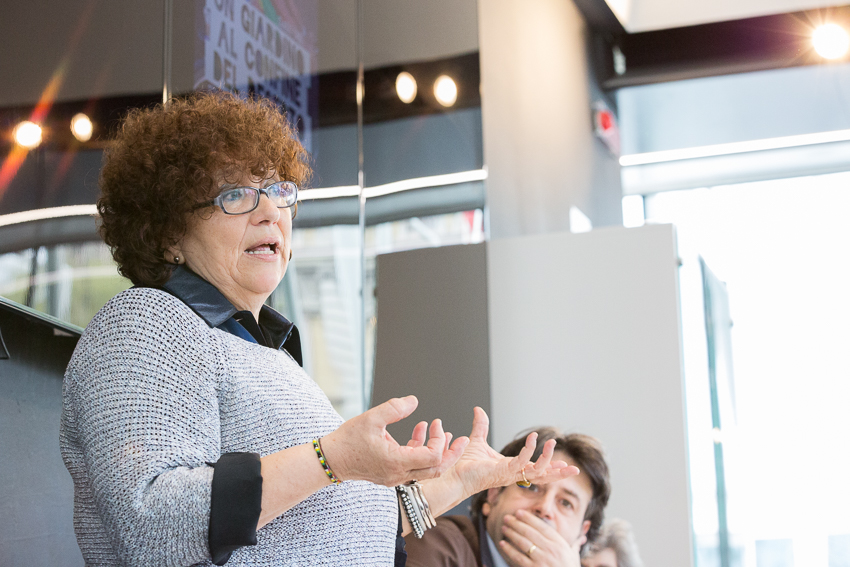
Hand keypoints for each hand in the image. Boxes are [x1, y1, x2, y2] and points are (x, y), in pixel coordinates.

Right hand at [320, 395, 468, 485]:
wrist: (331, 460)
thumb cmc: (348, 440)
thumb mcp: (371, 418)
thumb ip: (394, 408)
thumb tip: (414, 400)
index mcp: (396, 462)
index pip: (433, 458)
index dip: (440, 442)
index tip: (436, 425)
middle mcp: (399, 474)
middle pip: (437, 470)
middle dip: (451, 454)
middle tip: (462, 439)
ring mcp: (395, 478)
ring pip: (427, 471)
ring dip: (438, 453)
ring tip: (441, 432)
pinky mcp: (391, 476)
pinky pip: (414, 468)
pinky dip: (421, 452)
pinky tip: (418, 432)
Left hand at [447, 407, 579, 497]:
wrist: (451, 473)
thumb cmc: (463, 463)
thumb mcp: (477, 441)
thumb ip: (481, 426)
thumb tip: (478, 409)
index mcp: (510, 468)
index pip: (535, 470)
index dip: (549, 467)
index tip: (563, 464)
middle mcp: (513, 474)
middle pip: (542, 477)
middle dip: (558, 473)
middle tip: (575, 469)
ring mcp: (509, 475)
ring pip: (536, 472)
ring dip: (547, 460)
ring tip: (554, 444)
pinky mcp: (502, 473)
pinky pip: (521, 463)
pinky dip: (529, 450)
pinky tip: (534, 439)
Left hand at [499, 509, 585, 566]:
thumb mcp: (574, 555)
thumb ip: (575, 541)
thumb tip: (585, 525)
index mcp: (560, 544)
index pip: (542, 527)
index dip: (530, 518)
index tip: (519, 512)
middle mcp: (551, 551)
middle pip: (530, 533)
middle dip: (517, 523)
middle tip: (507, 518)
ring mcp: (542, 561)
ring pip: (523, 543)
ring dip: (512, 534)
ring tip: (504, 528)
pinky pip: (518, 558)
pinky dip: (509, 550)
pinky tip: (502, 544)